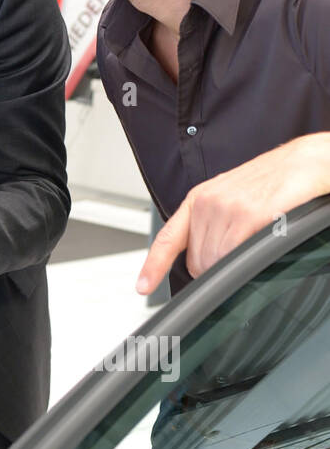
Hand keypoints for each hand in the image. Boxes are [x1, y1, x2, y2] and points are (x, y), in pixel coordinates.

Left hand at [136, 134, 329, 293]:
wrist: (306, 162)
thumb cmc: (274, 183)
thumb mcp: (233, 199)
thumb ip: (214, 224)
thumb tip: (206, 257)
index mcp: (199, 198)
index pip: (168, 237)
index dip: (154, 265)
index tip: (143, 287)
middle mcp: (207, 202)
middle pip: (198, 262)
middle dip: (216, 270)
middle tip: (241, 256)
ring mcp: (226, 208)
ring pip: (216, 263)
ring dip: (234, 268)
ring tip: (256, 246)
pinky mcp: (248, 215)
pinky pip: (235, 256)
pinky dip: (246, 263)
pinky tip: (260, 248)